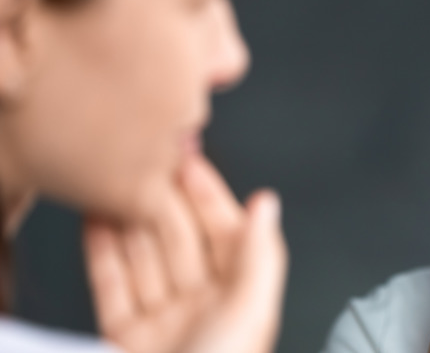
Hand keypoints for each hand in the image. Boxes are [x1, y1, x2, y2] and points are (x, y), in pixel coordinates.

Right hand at [83, 157, 287, 352]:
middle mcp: (202, 306)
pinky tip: (95, 221)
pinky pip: (111, 286)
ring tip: (115, 184)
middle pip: (180, 240)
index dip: (208, 194)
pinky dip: (101, 252)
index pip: (225, 231)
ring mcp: (162, 321)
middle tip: (145, 163)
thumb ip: (259, 255)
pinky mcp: (123, 337)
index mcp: (239, 298)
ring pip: (144, 258)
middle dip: (163, 200)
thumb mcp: (250, 311)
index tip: (189, 160)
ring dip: (129, 220)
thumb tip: (268, 204)